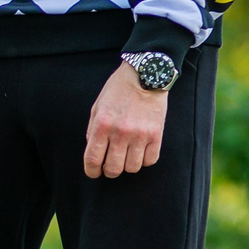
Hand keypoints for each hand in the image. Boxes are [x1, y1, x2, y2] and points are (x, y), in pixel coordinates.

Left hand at [84, 63, 167, 178]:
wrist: (146, 75)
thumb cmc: (119, 89)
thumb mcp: (98, 106)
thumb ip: (93, 130)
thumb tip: (93, 151)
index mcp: (102, 125)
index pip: (93, 159)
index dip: (91, 171)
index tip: (94, 172)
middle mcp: (120, 132)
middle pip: (113, 169)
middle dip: (109, 171)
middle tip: (110, 166)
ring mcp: (140, 135)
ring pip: (132, 168)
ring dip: (127, 165)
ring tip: (127, 156)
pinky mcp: (156, 135)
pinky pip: (150, 160)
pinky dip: (144, 160)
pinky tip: (140, 151)